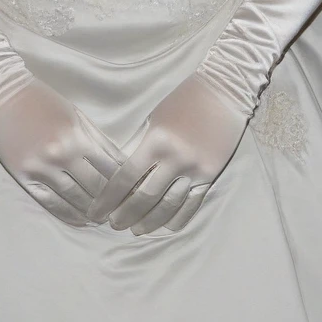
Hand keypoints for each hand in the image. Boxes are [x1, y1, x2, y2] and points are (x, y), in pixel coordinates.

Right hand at [0, 76, 125, 227]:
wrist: (3, 94)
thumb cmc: (44, 100)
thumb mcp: (77, 114)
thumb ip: (99, 140)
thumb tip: (122, 164)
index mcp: (76, 137)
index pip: (110, 170)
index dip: (124, 185)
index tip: (133, 194)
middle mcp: (60, 155)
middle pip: (94, 188)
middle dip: (111, 202)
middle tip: (121, 211)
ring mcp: (41, 169)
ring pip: (74, 200)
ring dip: (92, 212)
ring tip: (103, 219)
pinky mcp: (24, 178)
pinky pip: (50, 203)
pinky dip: (68, 215)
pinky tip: (81, 220)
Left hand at [87, 73, 248, 234]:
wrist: (224, 91)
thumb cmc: (183, 99)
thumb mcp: (154, 118)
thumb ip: (138, 145)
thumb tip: (119, 171)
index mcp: (156, 140)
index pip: (126, 178)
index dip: (109, 198)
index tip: (97, 212)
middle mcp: (175, 158)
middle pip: (145, 197)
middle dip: (126, 214)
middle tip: (114, 225)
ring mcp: (195, 169)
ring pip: (168, 206)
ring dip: (149, 222)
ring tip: (135, 230)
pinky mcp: (211, 175)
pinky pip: (191, 204)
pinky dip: (177, 219)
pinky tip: (165, 227)